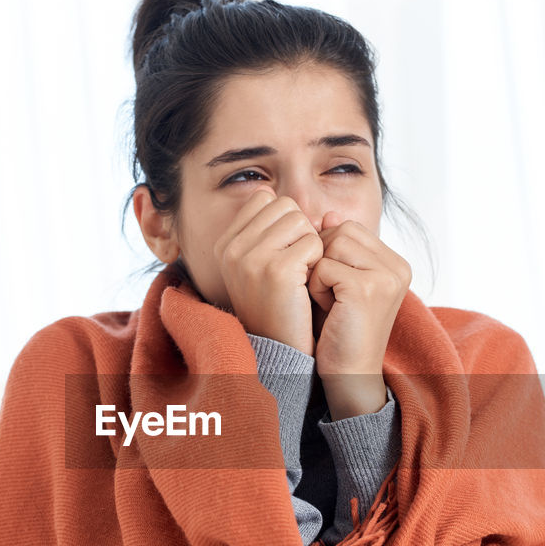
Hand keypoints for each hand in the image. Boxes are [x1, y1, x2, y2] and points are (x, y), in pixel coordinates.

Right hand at [213, 188, 322, 355]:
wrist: (283, 352)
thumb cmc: (281, 307)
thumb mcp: (263, 265)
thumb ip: (269, 230)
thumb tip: (277, 193)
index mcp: (225, 244)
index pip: (266, 199)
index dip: (286, 221)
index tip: (287, 253)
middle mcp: (231, 248)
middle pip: (285, 205)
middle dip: (300, 231)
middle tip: (299, 266)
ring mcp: (251, 258)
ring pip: (300, 220)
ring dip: (312, 245)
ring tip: (302, 275)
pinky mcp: (276, 270)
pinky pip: (313, 241)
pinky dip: (319, 261)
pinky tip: (309, 285)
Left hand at [308, 212, 410, 418]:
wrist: (347, 374)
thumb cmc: (339, 330)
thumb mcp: (340, 282)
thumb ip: (339, 248)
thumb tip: (330, 214)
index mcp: (395, 263)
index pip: (350, 228)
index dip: (329, 252)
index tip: (334, 287)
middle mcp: (398, 267)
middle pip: (342, 231)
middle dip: (323, 260)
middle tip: (330, 296)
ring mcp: (386, 276)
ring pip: (332, 244)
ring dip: (319, 273)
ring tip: (330, 302)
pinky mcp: (368, 289)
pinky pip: (324, 266)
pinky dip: (317, 287)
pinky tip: (328, 310)